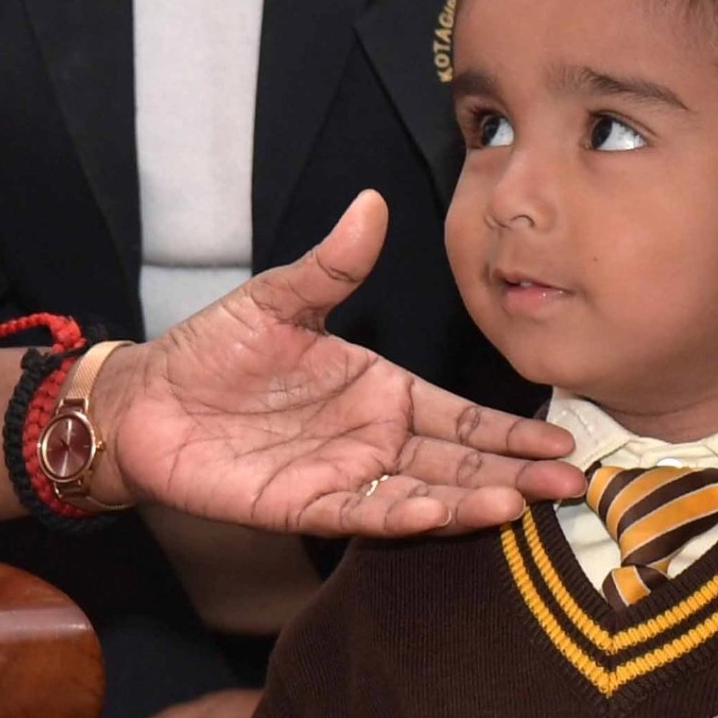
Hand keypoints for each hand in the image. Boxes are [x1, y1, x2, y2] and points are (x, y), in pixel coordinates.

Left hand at [93, 192, 579, 536]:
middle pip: (458, 462)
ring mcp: (342, 476)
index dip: (509, 433)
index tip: (561, 444)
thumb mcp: (278, 298)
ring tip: (518, 504)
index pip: (460, 417)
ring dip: (470, 500)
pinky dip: (401, 515)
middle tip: (569, 485)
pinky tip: (439, 511)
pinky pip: (360, 514)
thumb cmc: (214, 350)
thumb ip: (331, 263)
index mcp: (379, 391)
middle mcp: (372, 439)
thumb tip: (371, 203)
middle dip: (514, 474)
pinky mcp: (301, 506)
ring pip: (421, 493)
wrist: (147, 398)